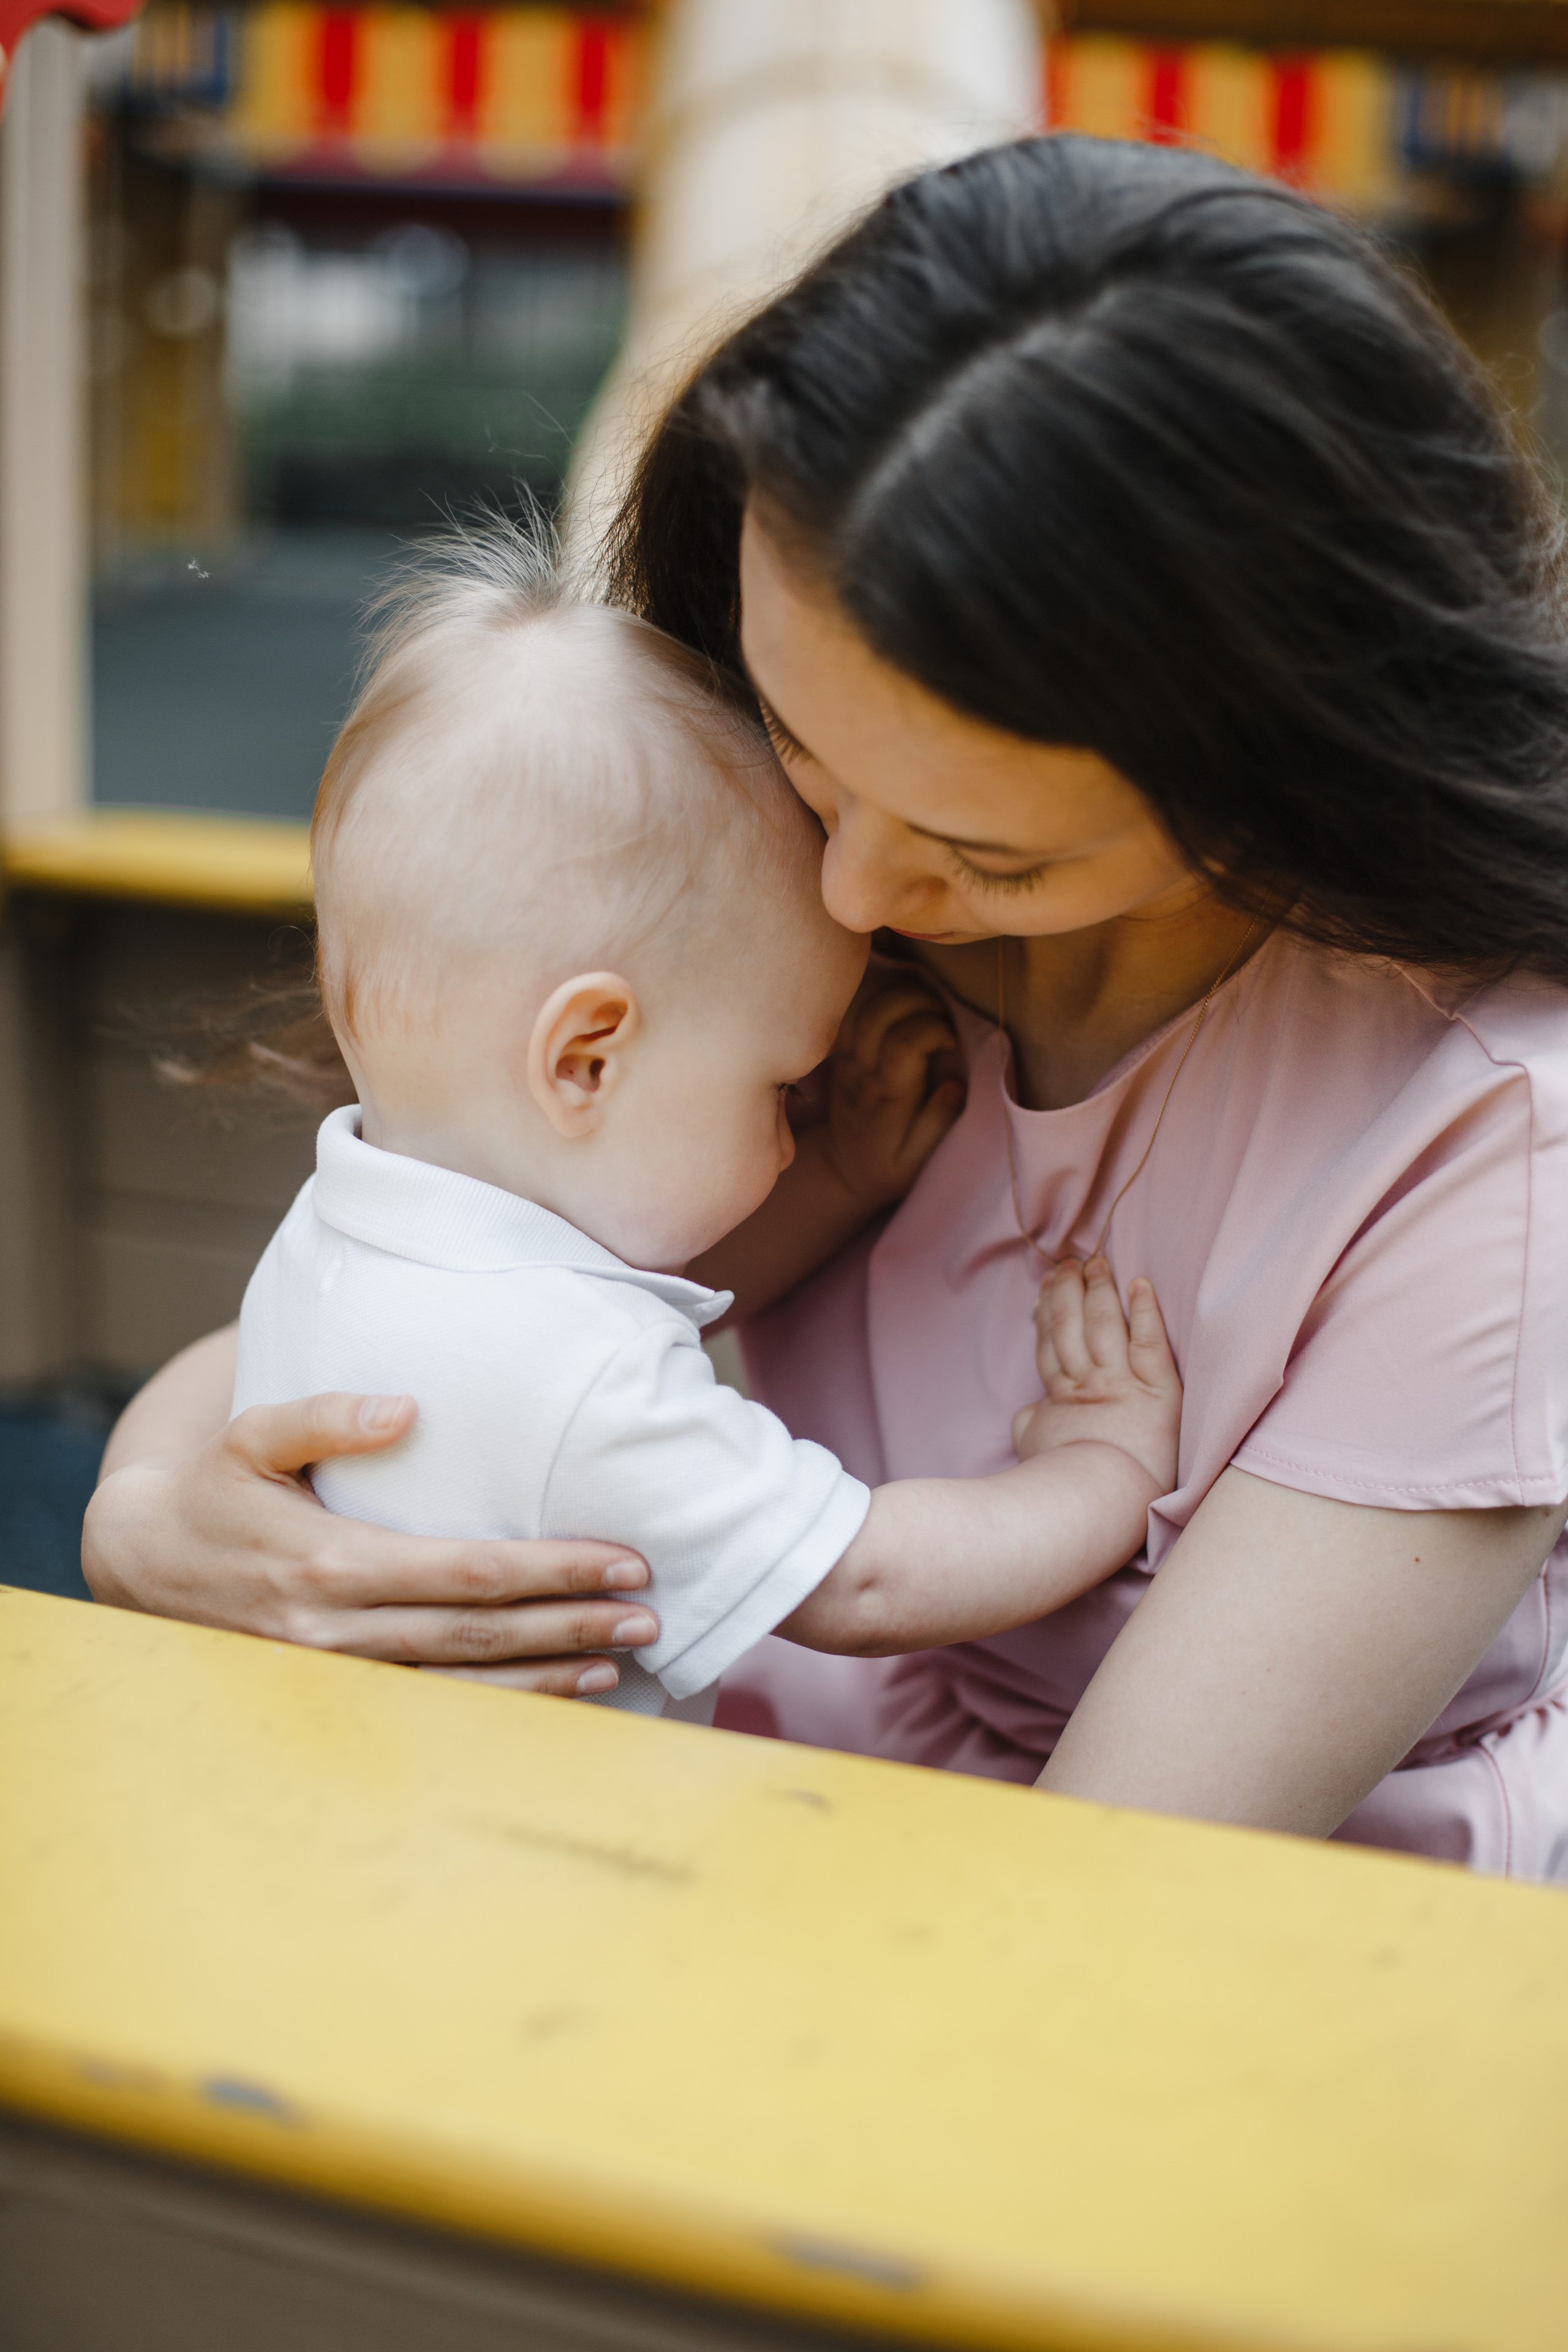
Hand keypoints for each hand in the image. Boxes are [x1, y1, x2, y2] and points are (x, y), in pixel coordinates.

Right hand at [83, 1391, 658, 1696]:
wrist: (141, 1565)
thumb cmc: (215, 1490)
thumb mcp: (253, 1436)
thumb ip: (326, 1416)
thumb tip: (405, 1407)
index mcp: (329, 1562)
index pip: (466, 1572)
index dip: (550, 1570)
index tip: (622, 1559)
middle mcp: (338, 1630)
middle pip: (479, 1634)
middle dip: (571, 1625)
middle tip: (650, 1613)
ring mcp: (339, 1675)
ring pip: (465, 1685)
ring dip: (549, 1676)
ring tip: (623, 1660)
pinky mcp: (340, 1695)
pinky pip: (437, 1708)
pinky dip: (504, 1705)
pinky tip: (560, 1695)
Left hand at [812, 972, 965, 1212]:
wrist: (841, 1166)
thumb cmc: (887, 1164)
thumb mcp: (917, 1160)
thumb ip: (937, 1124)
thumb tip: (955, 1086)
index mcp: (886, 1095)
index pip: (902, 1043)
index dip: (932, 1029)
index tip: (952, 1040)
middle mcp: (862, 1069)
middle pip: (879, 1013)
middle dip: (918, 1000)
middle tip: (941, 1013)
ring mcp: (847, 1054)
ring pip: (863, 1003)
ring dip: (899, 991)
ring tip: (925, 1003)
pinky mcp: (841, 1047)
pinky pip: (853, 1005)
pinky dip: (878, 989)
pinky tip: (902, 997)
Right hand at [1012, 1257, 1181, 1495]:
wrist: (1093, 1502)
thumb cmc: (1061, 1486)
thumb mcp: (1034, 1450)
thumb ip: (1031, 1422)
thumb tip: (1032, 1410)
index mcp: (1060, 1397)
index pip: (1051, 1345)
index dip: (1047, 1313)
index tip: (1046, 1287)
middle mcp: (1088, 1383)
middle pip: (1073, 1326)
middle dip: (1069, 1291)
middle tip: (1068, 1263)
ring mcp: (1120, 1384)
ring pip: (1106, 1325)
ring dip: (1100, 1290)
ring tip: (1097, 1263)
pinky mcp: (1157, 1391)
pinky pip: (1150, 1342)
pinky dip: (1145, 1312)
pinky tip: (1140, 1285)